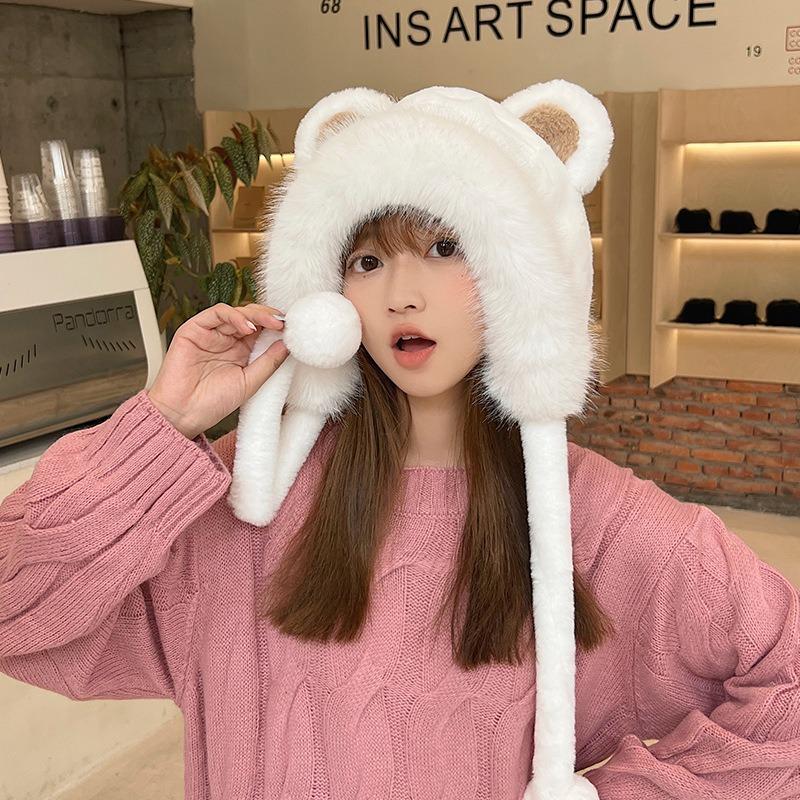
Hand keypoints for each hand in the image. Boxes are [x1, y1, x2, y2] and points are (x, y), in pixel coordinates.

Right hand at [146, 303, 289, 438]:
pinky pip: (216, 313)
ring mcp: (211, 333)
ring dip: (256, 314)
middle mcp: (226, 340)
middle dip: (269, 317)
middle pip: (251, 317)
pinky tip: (248, 327)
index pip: (262, 330)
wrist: (184, 414)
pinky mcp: (194, 329)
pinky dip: (234, 316)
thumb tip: (288, 344)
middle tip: (283, 323)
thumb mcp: (250, 382)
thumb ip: (269, 362)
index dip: (276, 326)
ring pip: (236, 312)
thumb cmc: (212, 403)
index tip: (292, 329)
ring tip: (270, 323)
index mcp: (240, 351)